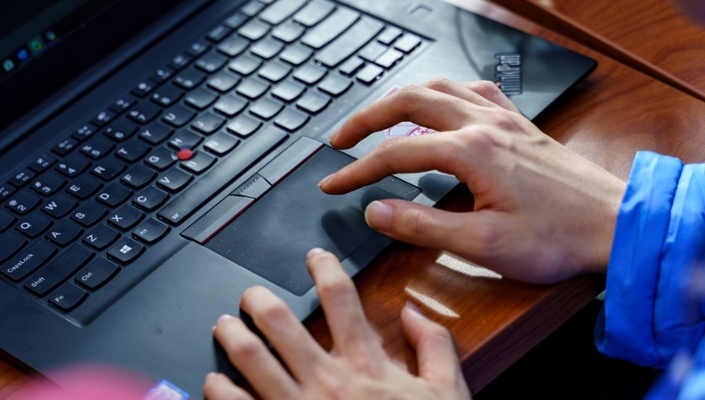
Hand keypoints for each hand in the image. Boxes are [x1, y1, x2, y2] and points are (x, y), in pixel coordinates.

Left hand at [204, 249, 469, 399]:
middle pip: (278, 321)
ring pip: (250, 356)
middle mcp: (327, 380)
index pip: (340, 298)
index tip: (314, 258)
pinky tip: (215, 381)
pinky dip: (219, 389)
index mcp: (365, 365)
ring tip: (225, 326)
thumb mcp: (446, 393)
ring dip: (231, 335)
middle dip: (257, 299)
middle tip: (250, 295)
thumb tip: (414, 312)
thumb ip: (435, 347)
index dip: (324, 268)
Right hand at [319, 79, 625, 283]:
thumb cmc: (557, 237)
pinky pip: (472, 90)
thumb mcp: (482, 243)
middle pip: (408, 102)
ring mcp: (503, 119)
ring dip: (400, 99)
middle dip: (366, 119)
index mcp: (471, 152)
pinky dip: (443, 93)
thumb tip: (376, 211)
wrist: (614, 224)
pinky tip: (439, 105)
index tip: (332, 184)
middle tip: (339, 140)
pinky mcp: (519, 124)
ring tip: (376, 119)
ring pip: (438, 87)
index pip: (395, 154)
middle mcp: (484, 125)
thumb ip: (422, 226)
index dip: (356, 170)